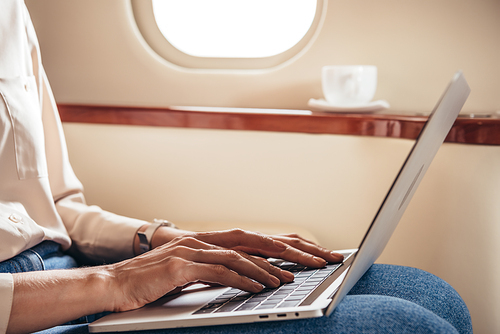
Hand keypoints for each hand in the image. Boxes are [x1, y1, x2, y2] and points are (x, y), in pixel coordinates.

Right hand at [109, 229, 342, 312]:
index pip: (253, 239)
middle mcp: (202, 240)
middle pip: (255, 241)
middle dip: (289, 250)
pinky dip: (242, 279)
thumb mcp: (187, 272)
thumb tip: (241, 276)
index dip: (283, 244)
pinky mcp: (180, 266)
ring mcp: (191, 250)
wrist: (111, 284)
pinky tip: (258, 288)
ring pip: (239, 255)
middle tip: (317, 259)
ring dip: (266, 269)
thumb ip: (213, 269)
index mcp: (206, 240)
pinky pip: (219, 271)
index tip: (309, 253)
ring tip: (289, 280)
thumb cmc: (149, 281)